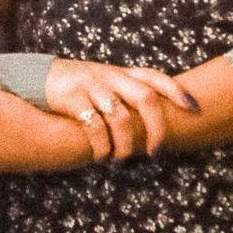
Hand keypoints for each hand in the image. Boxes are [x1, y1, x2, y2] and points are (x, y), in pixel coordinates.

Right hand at [45, 58, 198, 160]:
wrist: (39, 77)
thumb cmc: (81, 86)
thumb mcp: (107, 82)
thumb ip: (128, 93)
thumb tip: (157, 120)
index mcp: (122, 73)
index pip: (155, 77)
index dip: (176, 91)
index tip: (194, 108)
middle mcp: (110, 77)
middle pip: (145, 98)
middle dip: (156, 127)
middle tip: (156, 151)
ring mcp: (92, 86)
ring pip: (121, 117)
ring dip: (125, 145)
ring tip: (121, 159)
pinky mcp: (73, 98)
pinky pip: (94, 126)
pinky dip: (101, 146)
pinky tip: (101, 156)